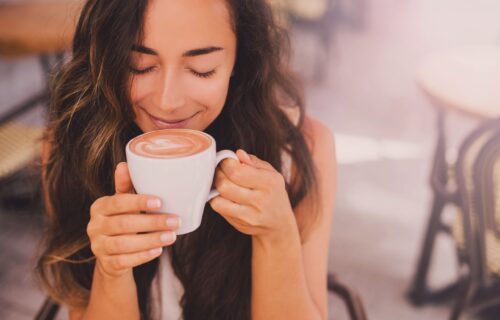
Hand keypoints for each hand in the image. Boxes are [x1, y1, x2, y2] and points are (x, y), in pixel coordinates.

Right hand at [86, 162, 180, 278]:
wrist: (112, 255)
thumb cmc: (123, 220)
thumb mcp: (124, 203)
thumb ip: (126, 186)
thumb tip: (125, 164)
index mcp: (99, 207)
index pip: (118, 202)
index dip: (139, 202)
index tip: (160, 202)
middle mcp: (94, 226)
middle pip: (124, 224)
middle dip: (152, 223)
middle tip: (175, 221)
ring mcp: (98, 247)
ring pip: (124, 244)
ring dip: (151, 240)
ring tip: (171, 236)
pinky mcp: (106, 264)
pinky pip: (124, 261)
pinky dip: (142, 256)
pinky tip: (158, 251)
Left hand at [209, 150, 295, 241]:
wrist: (279, 224)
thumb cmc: (273, 193)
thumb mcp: (271, 174)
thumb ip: (254, 162)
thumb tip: (238, 154)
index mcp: (269, 183)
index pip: (237, 171)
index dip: (226, 163)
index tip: (227, 161)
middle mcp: (260, 200)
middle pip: (225, 185)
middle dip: (218, 173)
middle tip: (221, 170)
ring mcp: (249, 215)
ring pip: (218, 198)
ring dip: (215, 187)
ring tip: (221, 182)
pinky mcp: (239, 224)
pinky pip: (219, 209)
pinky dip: (216, 199)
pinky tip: (223, 195)